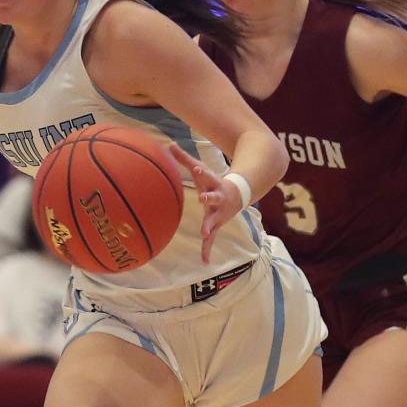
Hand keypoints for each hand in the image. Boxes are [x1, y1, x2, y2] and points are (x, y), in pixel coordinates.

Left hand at [168, 144, 243, 263]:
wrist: (238, 195)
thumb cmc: (213, 181)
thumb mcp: (202, 170)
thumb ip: (184, 159)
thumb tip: (168, 145)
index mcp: (213, 183)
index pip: (207, 175)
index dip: (201, 171)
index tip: (196, 168)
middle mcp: (219, 198)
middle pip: (214, 197)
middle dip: (209, 197)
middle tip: (203, 197)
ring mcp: (219, 213)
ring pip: (214, 220)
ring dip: (210, 226)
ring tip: (205, 232)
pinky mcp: (217, 225)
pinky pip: (212, 239)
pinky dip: (207, 249)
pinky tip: (205, 261)